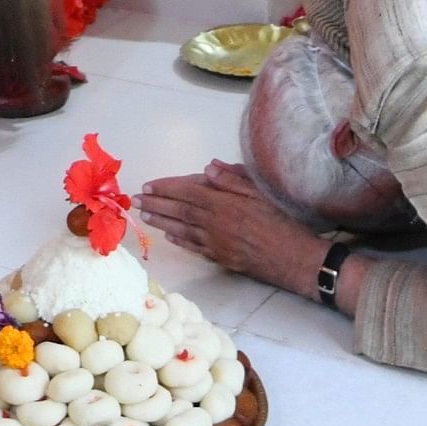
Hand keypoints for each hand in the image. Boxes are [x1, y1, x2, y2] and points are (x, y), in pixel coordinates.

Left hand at [138, 163, 337, 306]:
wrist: (290, 257)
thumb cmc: (279, 221)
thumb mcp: (259, 193)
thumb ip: (232, 180)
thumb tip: (208, 167)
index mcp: (222, 204)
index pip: (186, 192)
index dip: (165, 188)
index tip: (148, 186)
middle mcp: (213, 223)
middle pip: (178, 210)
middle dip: (155, 204)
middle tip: (136, 200)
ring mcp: (213, 242)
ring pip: (181, 229)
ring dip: (160, 221)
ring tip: (144, 215)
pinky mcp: (218, 257)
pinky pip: (192, 247)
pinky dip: (178, 240)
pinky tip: (168, 236)